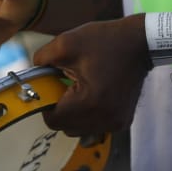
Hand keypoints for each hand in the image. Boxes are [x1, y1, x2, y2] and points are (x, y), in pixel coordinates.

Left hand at [32, 15, 150, 138]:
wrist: (140, 43)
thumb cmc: (104, 41)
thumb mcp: (65, 43)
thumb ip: (41, 60)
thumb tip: (30, 74)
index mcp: (89, 103)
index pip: (53, 120)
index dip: (44, 104)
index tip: (48, 87)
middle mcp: (104, 119)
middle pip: (65, 127)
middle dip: (59, 109)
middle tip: (62, 85)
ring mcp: (116, 123)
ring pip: (80, 129)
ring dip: (73, 114)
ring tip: (78, 88)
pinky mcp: (123, 121)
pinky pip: (95, 126)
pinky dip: (88, 115)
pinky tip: (92, 94)